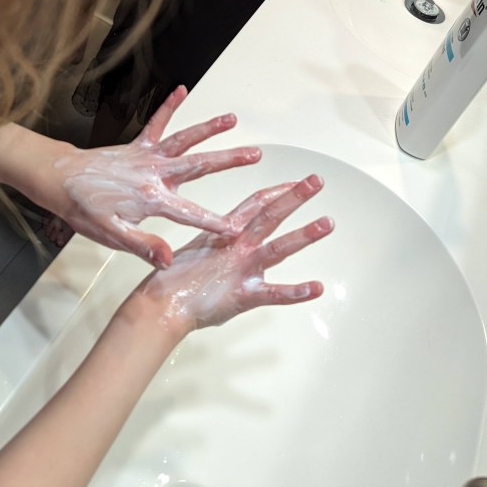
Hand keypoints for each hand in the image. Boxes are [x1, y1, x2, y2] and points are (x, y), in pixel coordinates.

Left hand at [50, 87, 260, 266]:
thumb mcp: (110, 235)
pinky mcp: (138, 146)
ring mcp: (148, 157)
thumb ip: (142, 245)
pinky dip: (168, 106)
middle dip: (229, 160)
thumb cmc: (83, 209)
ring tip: (232, 119)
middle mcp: (155, 173)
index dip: (215, 223)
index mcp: (151, 199)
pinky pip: (156, 123)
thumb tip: (167, 258)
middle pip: (199, 165)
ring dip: (208, 128)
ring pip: (184, 140)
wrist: (60, 180)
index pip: (190, 213)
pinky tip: (181, 89)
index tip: (238, 228)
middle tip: (255, 154)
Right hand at [136, 174, 331, 333]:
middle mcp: (236, 246)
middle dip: (295, 197)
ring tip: (327, 223)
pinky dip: (296, 291)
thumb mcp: (198, 250)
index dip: (277, 191)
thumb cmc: (173, 280)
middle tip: (316, 181)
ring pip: (278, 247)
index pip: (255, 204)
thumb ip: (217, 242)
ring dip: (304, 235)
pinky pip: (274, 293)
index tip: (296, 182)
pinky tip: (317, 288)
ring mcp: (241, 269)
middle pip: (270, 215)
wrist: (159, 305)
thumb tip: (228, 238)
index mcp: (224, 233)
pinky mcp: (243, 294)